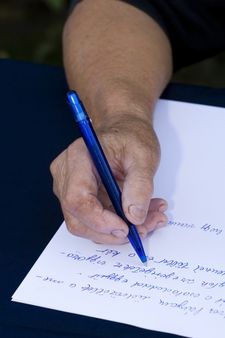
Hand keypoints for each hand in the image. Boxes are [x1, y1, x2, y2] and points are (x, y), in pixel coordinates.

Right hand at [50, 115, 166, 243]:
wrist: (124, 131)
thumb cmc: (130, 137)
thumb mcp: (143, 156)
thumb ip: (140, 185)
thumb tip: (134, 217)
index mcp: (78, 158)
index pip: (77, 199)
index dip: (99, 221)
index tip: (126, 229)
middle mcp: (67, 175)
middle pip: (78, 219)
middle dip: (112, 231)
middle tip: (144, 228)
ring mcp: (69, 188)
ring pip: (87, 224)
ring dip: (119, 230)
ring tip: (150, 218)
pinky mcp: (80, 197)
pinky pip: (95, 220)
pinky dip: (118, 223)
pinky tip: (140, 215)